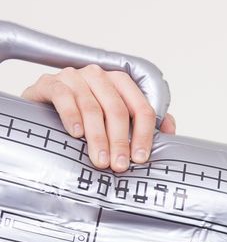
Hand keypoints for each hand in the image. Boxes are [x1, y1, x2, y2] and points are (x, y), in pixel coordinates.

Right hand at [22, 65, 174, 171]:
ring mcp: (73, 76)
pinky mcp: (49, 82)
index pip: (140, 107)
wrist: (41, 111)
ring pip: (91, 107)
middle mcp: (98, 76)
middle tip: (118, 166)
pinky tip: (75, 134)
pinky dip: (71, 116)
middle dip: (119, 141)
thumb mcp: (115, 120)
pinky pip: (63, 97)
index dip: (143, 135)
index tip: (140, 159)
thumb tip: (170, 127)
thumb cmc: (84, 117)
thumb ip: (143, 122)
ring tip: (100, 160)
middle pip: (116, 109)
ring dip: (97, 137)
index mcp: (120, 83)